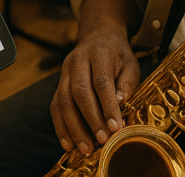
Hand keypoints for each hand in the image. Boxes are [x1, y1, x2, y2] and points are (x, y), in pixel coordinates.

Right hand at [50, 25, 140, 155]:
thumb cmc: (117, 54)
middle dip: (90, 119)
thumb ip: (127, 81)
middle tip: (101, 140)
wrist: (97, 35)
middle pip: (79, 91)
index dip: (107, 105)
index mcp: (98, 53)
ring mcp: (64, 71)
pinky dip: (60, 126)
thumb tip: (118, 102)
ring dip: (73, 127)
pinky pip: (55, 106)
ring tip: (85, 148)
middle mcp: (77, 60)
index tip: (115, 127)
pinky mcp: (59, 83)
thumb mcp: (130, 62)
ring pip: (63, 100)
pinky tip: (68, 143)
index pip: (101, 81)